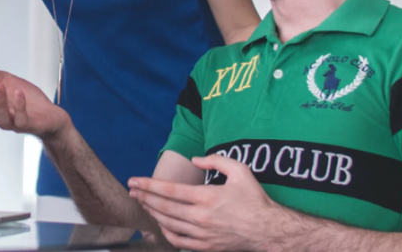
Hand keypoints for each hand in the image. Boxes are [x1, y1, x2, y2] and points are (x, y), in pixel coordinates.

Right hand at [0, 57, 71, 139]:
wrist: (51, 117)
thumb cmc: (29, 102)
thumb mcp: (9, 83)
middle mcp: (2, 117)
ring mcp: (15, 123)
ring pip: (2, 119)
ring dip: (0, 102)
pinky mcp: (30, 125)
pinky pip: (21, 119)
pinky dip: (19, 106)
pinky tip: (18, 93)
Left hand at [128, 155, 277, 251]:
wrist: (269, 231)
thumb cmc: (255, 200)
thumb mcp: (240, 171)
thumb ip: (216, 160)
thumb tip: (195, 159)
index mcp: (207, 197)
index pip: (169, 190)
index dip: (148, 185)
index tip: (134, 180)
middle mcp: (201, 217)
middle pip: (164, 207)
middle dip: (144, 198)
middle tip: (131, 192)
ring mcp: (203, 234)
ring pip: (169, 224)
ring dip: (153, 213)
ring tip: (143, 204)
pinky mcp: (207, 247)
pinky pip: (179, 242)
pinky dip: (166, 233)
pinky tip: (161, 225)